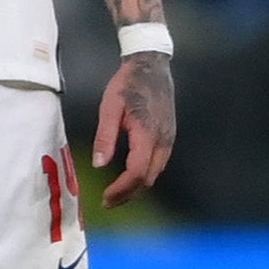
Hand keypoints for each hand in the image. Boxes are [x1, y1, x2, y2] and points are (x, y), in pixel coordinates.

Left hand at [93, 50, 175, 203]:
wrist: (151, 67)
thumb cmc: (127, 85)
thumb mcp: (110, 107)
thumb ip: (105, 137)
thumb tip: (98, 164)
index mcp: (148, 134)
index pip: (138, 172)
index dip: (122, 189)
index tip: (105, 198)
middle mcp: (163, 141)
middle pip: (149, 178)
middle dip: (129, 194)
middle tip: (108, 201)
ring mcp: (169, 139)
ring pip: (156, 172)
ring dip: (137, 187)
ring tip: (116, 193)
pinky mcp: (169, 136)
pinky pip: (159, 163)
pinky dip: (145, 175)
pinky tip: (131, 176)